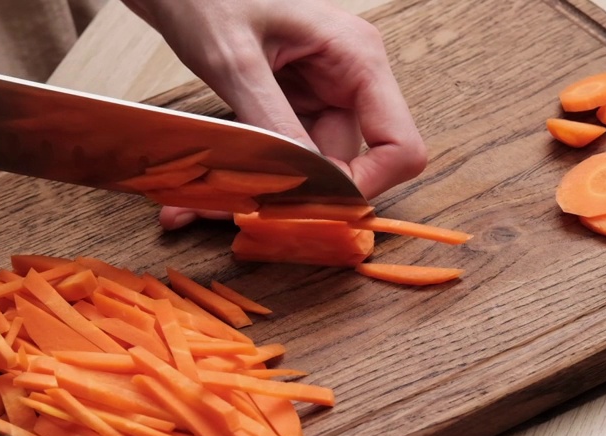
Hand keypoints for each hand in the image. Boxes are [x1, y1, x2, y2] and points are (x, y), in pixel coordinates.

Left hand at [123, 0, 427, 228]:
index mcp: (357, 57)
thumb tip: (304, 182)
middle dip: (299, 193)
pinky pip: (285, 156)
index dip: (363, 186)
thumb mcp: (235, 60)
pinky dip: (252, 173)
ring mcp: (322, 95)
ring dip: (267, 188)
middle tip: (241, 208)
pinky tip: (207, 184)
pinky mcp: (292, 106)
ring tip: (209, 196)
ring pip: (312, 169)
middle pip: (348, 166)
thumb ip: (272, 121)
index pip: (399, 146)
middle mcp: (349, 79)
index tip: (313, 205)